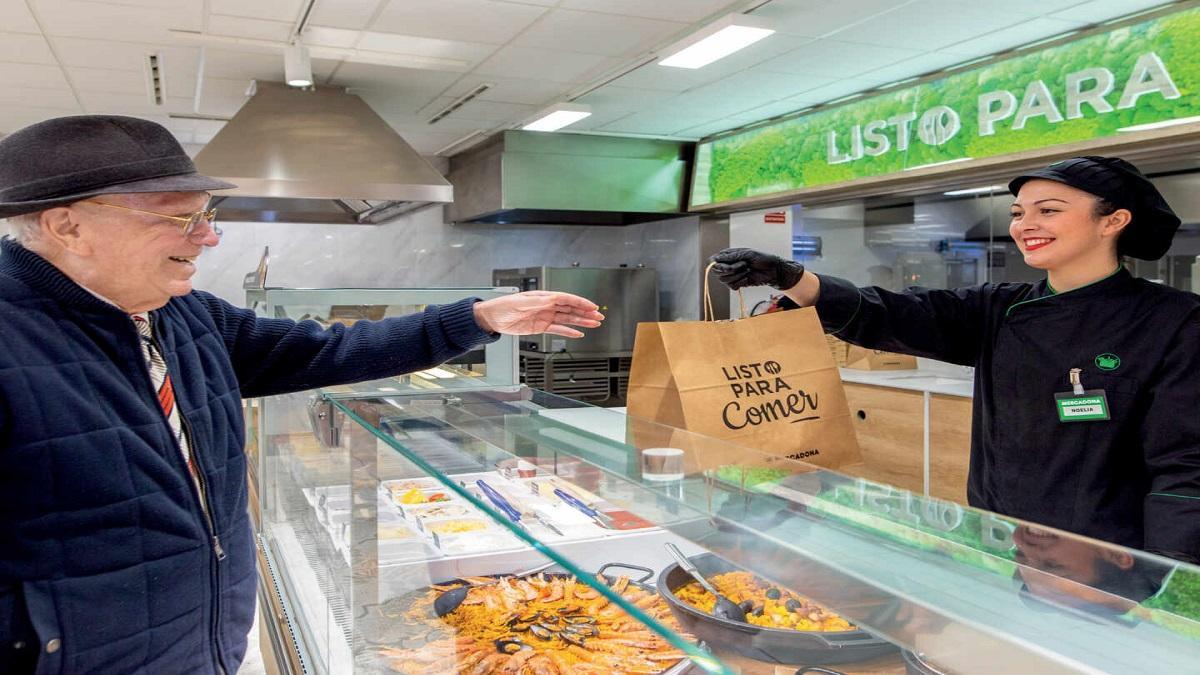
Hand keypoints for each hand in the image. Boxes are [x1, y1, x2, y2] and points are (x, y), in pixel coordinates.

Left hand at [473, 291, 604, 336]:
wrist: (491, 318)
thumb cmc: (502, 307)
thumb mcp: (519, 303)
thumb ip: (537, 302)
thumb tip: (552, 299)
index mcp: (543, 297)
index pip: (566, 299)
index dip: (580, 302)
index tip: (591, 306)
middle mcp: (546, 306)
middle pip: (570, 309)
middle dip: (585, 312)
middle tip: (599, 316)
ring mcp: (544, 317)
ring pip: (567, 319)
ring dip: (581, 322)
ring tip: (594, 324)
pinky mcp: (540, 327)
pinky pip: (558, 329)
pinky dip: (569, 332)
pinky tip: (578, 333)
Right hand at [709, 247, 804, 289]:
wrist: (774, 271)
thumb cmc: (763, 258)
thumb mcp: (747, 254)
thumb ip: (731, 256)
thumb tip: (716, 258)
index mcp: (729, 255)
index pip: (713, 261)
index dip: (716, 264)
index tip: (724, 265)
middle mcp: (728, 265)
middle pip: (717, 272)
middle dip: (730, 269)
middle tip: (744, 264)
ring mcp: (733, 275)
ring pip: (724, 280)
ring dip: (737, 275)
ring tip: (748, 270)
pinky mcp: (738, 283)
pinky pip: (732, 286)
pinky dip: (740, 282)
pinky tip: (748, 277)